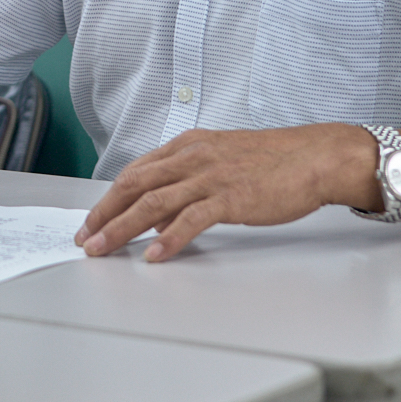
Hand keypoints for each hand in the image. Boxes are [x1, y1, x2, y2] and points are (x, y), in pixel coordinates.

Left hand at [76, 124, 373, 261]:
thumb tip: (160, 210)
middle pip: (135, 185)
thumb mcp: (221, 160)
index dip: (109, 197)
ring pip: (154, 202)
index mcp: (189, 145)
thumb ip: (188, 180)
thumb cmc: (273, 161)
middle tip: (86, 238)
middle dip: (105, 213)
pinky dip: (168, 239)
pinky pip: (191, 219)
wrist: (314, 157)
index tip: (93, 218)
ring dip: (123, 228)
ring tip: (104, 248)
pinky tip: (155, 255)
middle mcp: (193, 157)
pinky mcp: (231, 197)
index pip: (137, 171)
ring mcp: (211, 176)